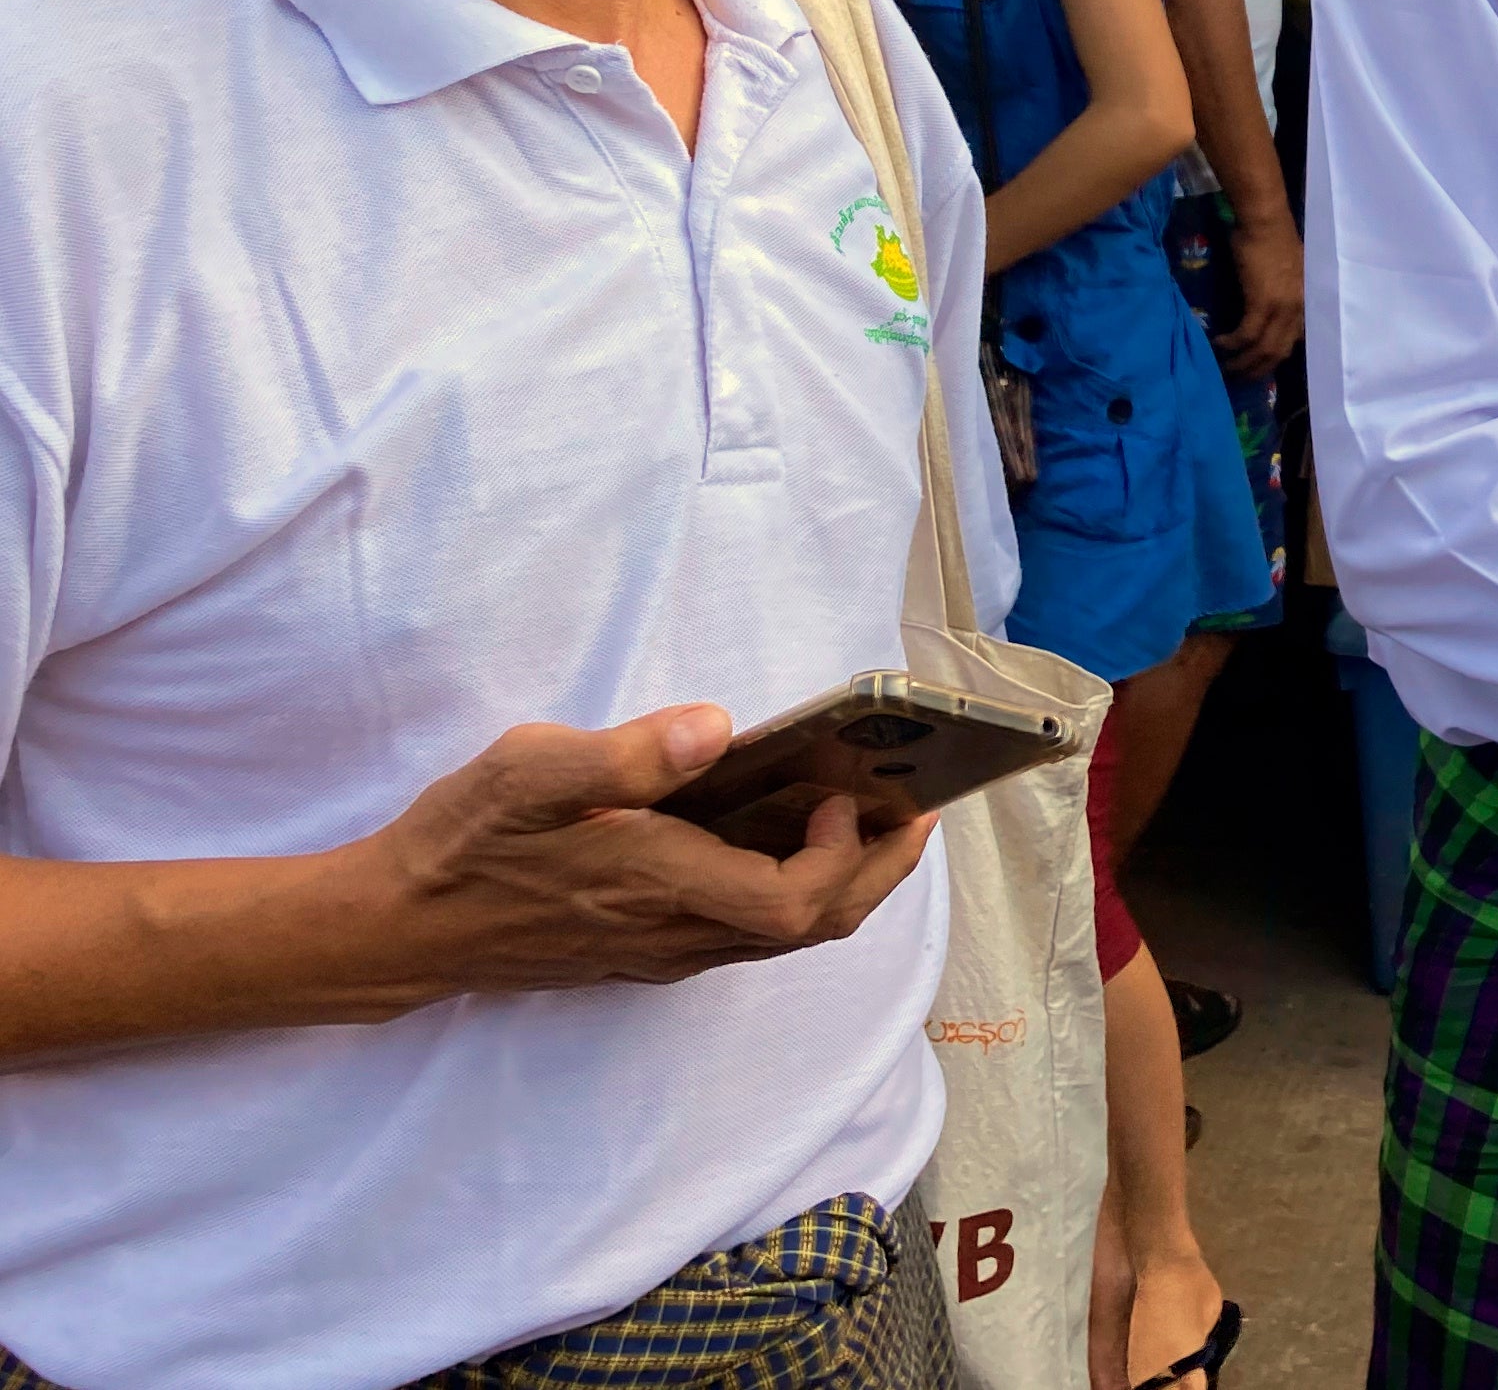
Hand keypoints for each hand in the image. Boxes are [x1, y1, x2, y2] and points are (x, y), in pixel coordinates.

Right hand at [360, 704, 936, 999]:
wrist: (396, 929)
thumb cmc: (460, 842)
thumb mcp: (525, 773)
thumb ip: (623, 755)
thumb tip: (716, 728)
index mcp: (656, 886)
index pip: (793, 902)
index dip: (847, 859)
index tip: (852, 794)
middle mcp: (671, 934)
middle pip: (810, 927)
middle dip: (877, 873)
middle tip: (917, 811)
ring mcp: (658, 952)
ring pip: (782, 936)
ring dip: (842, 885)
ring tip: (876, 820)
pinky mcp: (642, 953)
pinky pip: (745, 934)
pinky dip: (793, 894)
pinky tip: (791, 843)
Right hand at [1218, 200, 1305, 372]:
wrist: (1265, 221)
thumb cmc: (1271, 237)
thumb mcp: (1286, 269)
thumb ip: (1282, 288)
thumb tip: (1266, 299)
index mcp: (1305, 300)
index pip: (1296, 338)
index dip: (1277, 354)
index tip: (1261, 364)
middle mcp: (1298, 309)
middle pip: (1280, 351)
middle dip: (1259, 368)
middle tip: (1240, 376)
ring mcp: (1282, 307)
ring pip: (1264, 348)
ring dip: (1244, 362)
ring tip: (1227, 368)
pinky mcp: (1262, 302)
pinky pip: (1247, 334)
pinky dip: (1233, 344)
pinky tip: (1220, 344)